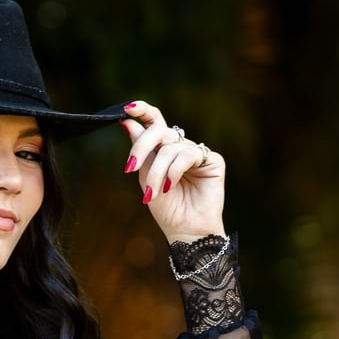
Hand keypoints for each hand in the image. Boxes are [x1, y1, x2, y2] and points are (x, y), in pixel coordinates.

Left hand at [120, 101, 225, 242]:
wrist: (184, 229)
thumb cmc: (165, 207)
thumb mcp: (145, 176)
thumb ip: (139, 149)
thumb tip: (127, 121)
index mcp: (163, 148)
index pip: (154, 122)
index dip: (142, 111)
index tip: (126, 109)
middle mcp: (180, 146)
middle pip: (159, 130)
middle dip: (141, 146)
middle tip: (130, 167)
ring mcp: (196, 152)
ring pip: (169, 148)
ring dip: (156, 171)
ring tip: (153, 192)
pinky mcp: (212, 159)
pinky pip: (187, 155)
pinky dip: (173, 171)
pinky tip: (169, 186)